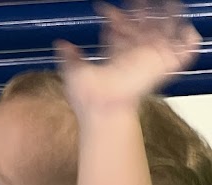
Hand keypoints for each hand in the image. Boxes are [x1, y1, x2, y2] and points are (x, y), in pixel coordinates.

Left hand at [57, 0, 199, 112]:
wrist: (103, 110)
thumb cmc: (89, 98)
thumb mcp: (74, 72)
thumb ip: (69, 57)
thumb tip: (60, 44)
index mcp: (117, 56)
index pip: (122, 31)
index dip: (118, 18)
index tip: (106, 11)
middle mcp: (135, 56)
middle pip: (144, 26)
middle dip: (143, 10)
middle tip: (140, 0)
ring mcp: (150, 60)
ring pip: (163, 32)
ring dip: (167, 16)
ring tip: (170, 2)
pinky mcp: (163, 66)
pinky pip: (183, 51)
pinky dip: (188, 40)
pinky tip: (185, 28)